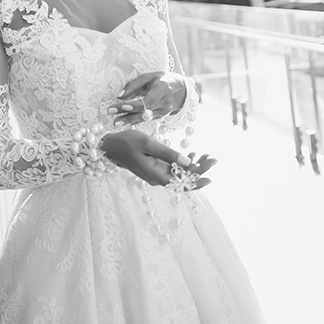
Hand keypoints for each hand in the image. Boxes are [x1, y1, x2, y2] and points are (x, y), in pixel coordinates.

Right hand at [98, 130, 212, 188]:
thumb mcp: (148, 144)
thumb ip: (167, 153)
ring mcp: (156, 176)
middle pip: (184, 180)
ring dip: (194, 167)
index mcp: (157, 175)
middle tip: (214, 158)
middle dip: (201, 170)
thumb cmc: (126, 142)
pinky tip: (193, 155)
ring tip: (206, 156)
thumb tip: (189, 162)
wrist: (109, 148)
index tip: (212, 162)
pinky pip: (173, 172)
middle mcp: (158, 179)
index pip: (184, 180)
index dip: (200, 173)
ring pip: (180, 176)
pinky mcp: (155, 171)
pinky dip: (184, 165)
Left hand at [111, 71, 186, 125]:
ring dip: (129, 121)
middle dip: (127, 114)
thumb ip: (134, 85)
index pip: (148, 100)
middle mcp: (165, 103)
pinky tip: (124, 123)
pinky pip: (146, 120)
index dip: (135, 104)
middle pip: (144, 111)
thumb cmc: (162, 80)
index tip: (122, 105)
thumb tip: (119, 96)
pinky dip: (134, 122)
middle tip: (112, 115)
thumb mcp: (149, 77)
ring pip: (144, 118)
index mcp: (163, 89)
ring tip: (116, 123)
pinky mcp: (160, 117)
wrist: (180, 89)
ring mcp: (164, 112)